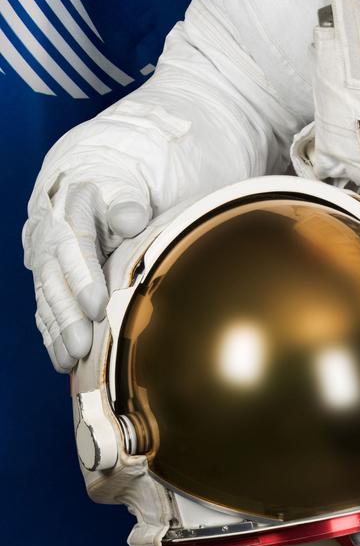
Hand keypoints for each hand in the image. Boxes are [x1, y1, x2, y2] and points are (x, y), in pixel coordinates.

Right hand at [23, 173, 150, 371]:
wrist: (86, 185)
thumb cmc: (114, 191)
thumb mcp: (123, 188)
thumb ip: (127, 204)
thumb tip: (130, 219)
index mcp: (71, 211)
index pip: (75, 248)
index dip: (84, 279)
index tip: (97, 306)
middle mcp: (50, 239)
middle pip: (55, 281)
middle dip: (68, 316)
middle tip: (82, 346)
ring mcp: (44, 262)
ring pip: (47, 300)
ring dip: (58, 332)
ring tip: (72, 360)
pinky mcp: (46, 280)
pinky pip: (44, 310)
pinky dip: (52, 336)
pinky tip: (63, 359)